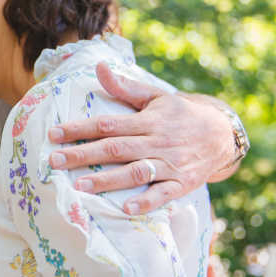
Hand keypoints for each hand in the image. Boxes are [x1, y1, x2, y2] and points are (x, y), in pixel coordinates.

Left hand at [47, 62, 237, 213]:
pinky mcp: (182, 184)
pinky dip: (146, 202)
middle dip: (83, 154)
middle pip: (115, 149)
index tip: (54, 133)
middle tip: (54, 160)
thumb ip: (125, 87)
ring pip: (135, 172)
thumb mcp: (155, 96)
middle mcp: (156, 142)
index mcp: (147, 120)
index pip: (107, 124)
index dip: (79, 128)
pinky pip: (163, 194)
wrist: (221, 134)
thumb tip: (99, 68)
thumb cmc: (180, 114)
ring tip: (81, 186)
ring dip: (108, 180)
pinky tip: (125, 208)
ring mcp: (170, 164)